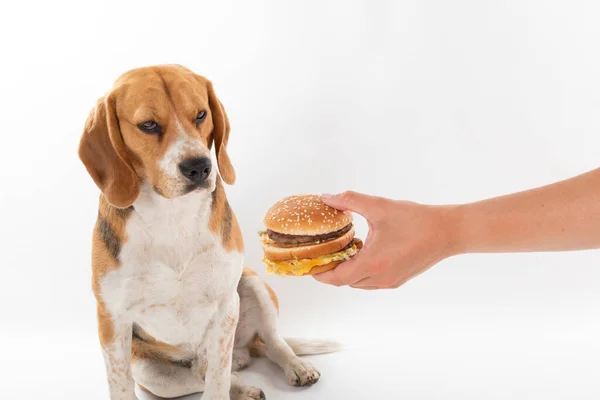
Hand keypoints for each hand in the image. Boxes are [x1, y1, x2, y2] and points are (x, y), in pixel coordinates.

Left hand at [313, 191, 456, 288]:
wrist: (449, 232)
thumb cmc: (416, 220)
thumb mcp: (379, 206)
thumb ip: (350, 200)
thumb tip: (327, 197)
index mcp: (372, 264)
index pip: (335, 278)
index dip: (319, 273)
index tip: (308, 264)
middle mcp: (380, 278)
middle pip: (345, 281)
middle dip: (331, 269)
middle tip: (322, 252)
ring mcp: (390, 281)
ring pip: (358, 282)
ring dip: (347, 269)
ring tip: (341, 250)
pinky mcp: (398, 279)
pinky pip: (371, 280)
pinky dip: (361, 270)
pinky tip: (362, 251)